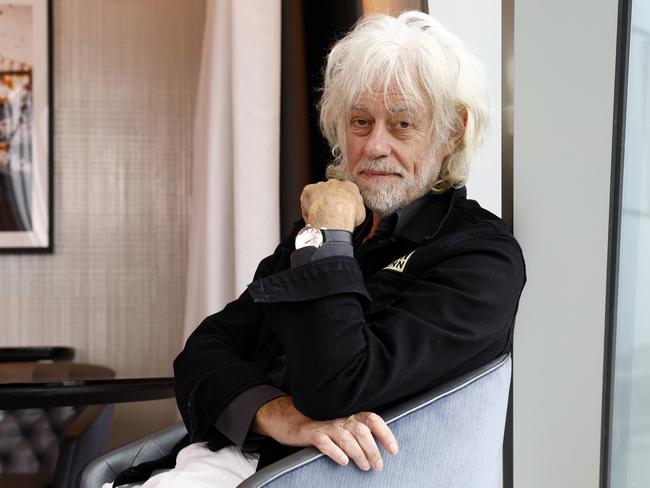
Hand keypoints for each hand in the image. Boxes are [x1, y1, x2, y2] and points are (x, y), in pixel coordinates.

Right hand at [251, 396, 397, 470]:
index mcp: (350, 415)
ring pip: (346, 437)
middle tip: (378, 466)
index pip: (372, 419)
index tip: (393, 450)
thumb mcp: (343, 428)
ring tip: (364, 466)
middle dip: (373, 450)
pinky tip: (343, 462)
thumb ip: (359, 435)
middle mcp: (340, 418)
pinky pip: (325, 442)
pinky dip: (335, 452)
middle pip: (362, 431)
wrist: (291, 422)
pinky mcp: (311, 434)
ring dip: (358, 453)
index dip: (385, 433)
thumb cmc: (322, 428)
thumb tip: (380, 452)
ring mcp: (325, 425)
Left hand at [300, 180, 364, 231]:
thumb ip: (355, 209)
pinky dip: (307, 209)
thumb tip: (352, 215)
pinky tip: (311, 218)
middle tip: (329, 216)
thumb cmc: (347, 215)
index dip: (342, 203)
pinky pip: (307, 200)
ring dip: (318, 205)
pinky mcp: (309, 190)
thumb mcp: (361, 214)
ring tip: (320, 219)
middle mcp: (335, 183)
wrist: (334, 215)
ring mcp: (321, 185)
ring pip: (318, 195)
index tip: (340, 212)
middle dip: (329, 203)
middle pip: (331, 192)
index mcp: (350, 187)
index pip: (346, 192)